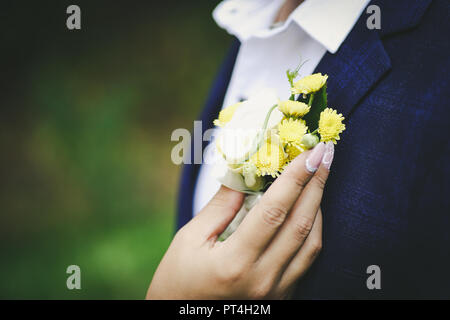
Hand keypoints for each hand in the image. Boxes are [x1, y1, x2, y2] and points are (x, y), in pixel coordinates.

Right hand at [147, 142, 333, 298]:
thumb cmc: (177, 282)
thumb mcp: (190, 240)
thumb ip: (220, 206)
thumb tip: (244, 171)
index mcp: (236, 263)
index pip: (275, 210)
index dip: (296, 176)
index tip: (311, 150)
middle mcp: (263, 280)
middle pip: (301, 223)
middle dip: (317, 183)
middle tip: (325, 153)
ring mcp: (276, 292)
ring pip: (312, 243)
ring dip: (319, 206)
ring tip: (318, 177)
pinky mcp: (282, 296)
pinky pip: (307, 259)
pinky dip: (312, 230)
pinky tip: (309, 211)